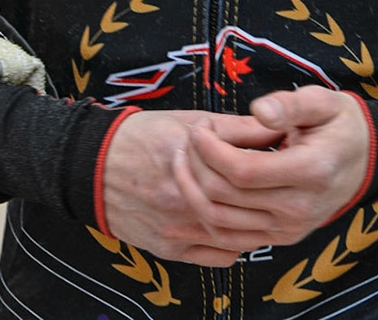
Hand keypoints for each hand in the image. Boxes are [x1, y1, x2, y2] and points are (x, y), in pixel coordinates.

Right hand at [101, 109, 284, 265]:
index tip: (286, 165)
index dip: (272, 170)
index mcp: (190, 161)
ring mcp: (175, 227)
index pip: (246, 172)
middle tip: (286, 192)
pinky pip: (213, 257)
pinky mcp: (167, 247)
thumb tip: (275, 128)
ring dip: (258, 229)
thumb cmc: (142, 137)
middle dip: (270, 202)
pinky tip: (244, 234)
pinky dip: (235, 248)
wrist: (91, 166)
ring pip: (232, 237)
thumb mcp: (188, 120)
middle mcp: (182, 198)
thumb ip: (232, 128)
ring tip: (271, 215)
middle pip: (242, 208)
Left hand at [180, 87, 370, 249]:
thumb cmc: (339, 125)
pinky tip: (199, 189)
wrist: (365, 160)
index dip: (210, 150)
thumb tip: (260, 111)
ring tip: (186, 161)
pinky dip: (207, 217)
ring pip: (221, 222)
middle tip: (188, 141)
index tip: (199, 128)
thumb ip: (290, 104)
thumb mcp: (322, 101)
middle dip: (195, 166)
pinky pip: (231, 238)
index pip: (242, 171)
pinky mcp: (281, 238)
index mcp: (311, 171)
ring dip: (193, 191)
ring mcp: (290, 229)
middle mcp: (299, 208)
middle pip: (225, 197)